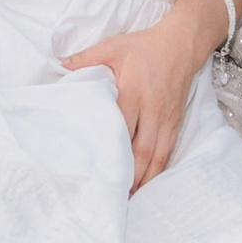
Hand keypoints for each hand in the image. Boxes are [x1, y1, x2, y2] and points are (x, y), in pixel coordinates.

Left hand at [66, 0, 214, 190]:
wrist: (182, 43)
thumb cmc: (145, 47)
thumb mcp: (113, 47)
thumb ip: (86, 58)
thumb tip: (59, 64)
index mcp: (134, 92)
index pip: (121, 127)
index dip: (111, 151)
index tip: (98, 171)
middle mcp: (152, 110)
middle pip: (141, 150)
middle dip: (129, 176)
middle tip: (114, 195)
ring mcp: (166, 119)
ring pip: (157, 156)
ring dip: (145, 179)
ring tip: (131, 198)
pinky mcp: (176, 122)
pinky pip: (168, 151)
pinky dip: (159, 170)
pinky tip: (149, 183)